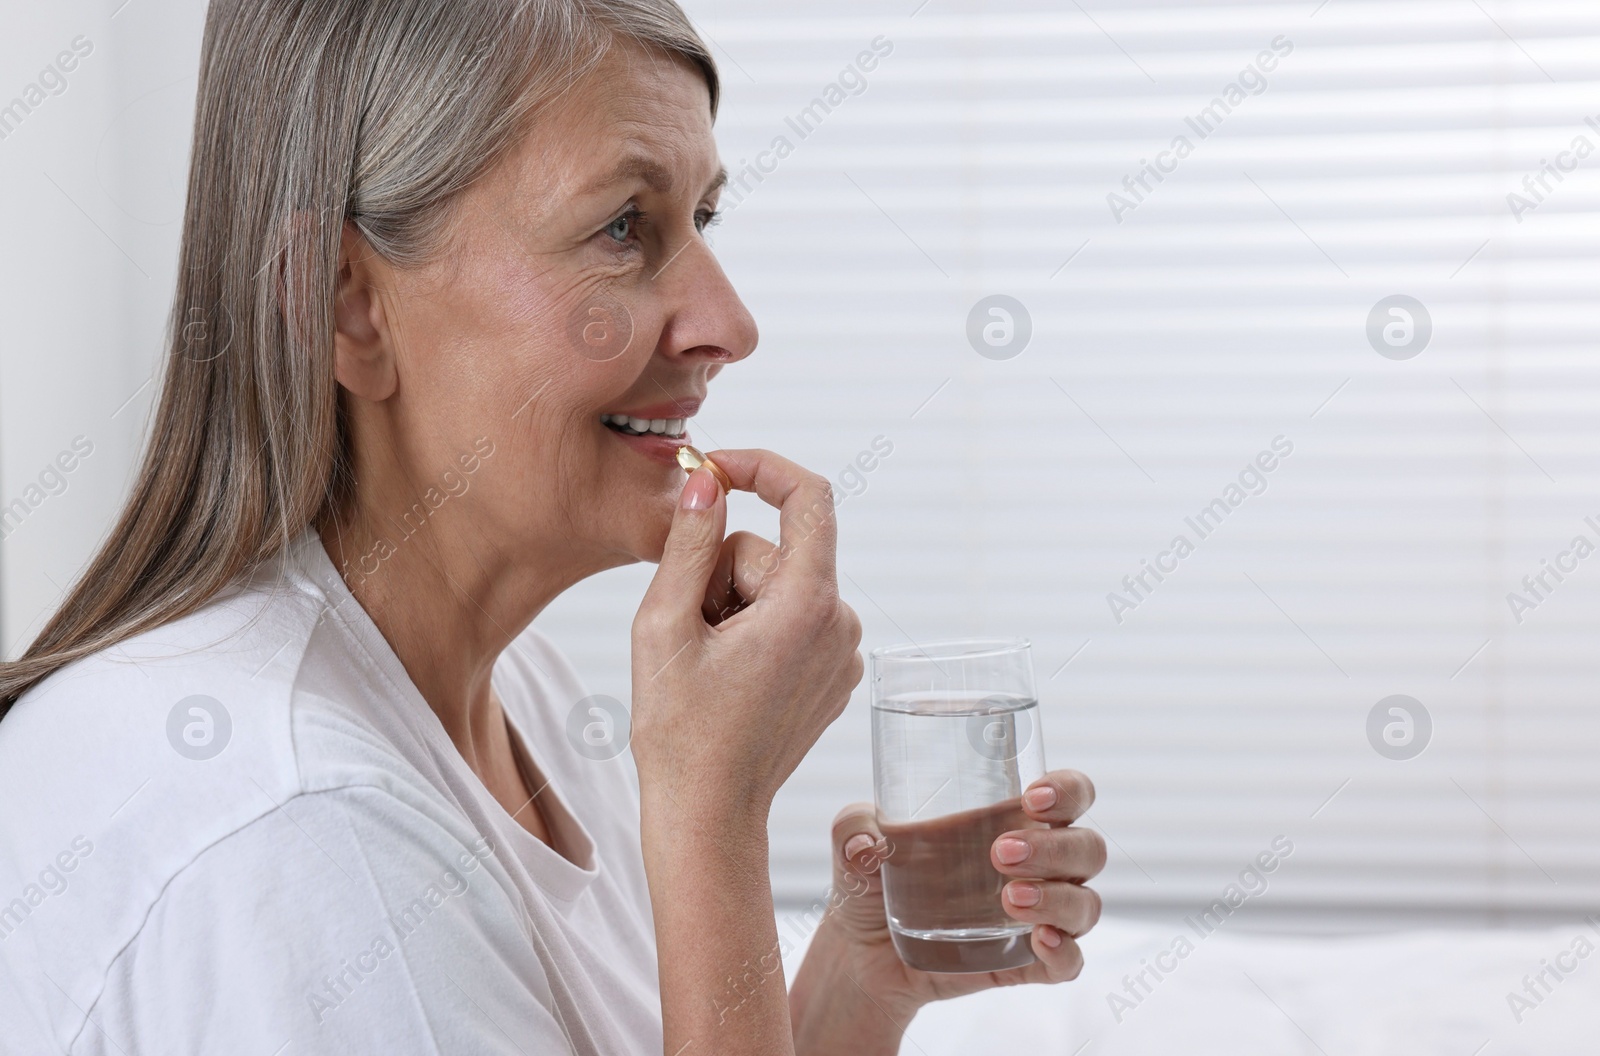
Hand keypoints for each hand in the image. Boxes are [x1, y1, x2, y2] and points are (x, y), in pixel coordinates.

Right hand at [630, 449, 862, 819]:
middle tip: (687, 626)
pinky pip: (792, 617)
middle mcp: (841, 624)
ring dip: (735, 603)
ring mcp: (843, 652)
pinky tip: (728, 675)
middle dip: (723, 568)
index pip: (809, 497)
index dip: (761, 467)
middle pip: (776, 549)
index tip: (713, 469)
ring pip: (780, 584)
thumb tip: (708, 482)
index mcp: (807, 607)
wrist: (709, 814)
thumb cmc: (678, 730)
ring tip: (707, 660)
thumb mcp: (665, 624)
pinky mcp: (834, 672)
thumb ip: (690, 542)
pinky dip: (755, 628)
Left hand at [789, 771, 1104, 1050]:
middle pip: (1087, 847)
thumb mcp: (856, 844)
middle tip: (1002, 852)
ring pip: (1085, 903)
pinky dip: (1064, 952)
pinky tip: (1040, 941)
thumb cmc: (874, 877)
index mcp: (1012, 817)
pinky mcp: (1028, 963)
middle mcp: (1041, 864)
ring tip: (1009, 898)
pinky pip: (1071, 961)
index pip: (1070, 793)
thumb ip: (853, 828)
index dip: (1067, 790)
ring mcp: (1040, 915)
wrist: (860, 953)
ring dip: (1057, 897)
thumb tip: (866, 842)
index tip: (1032, 797)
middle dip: (1055, 846)